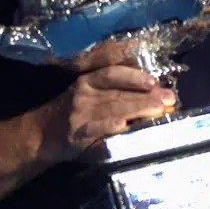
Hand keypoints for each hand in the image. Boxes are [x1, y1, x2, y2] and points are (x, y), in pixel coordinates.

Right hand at [36, 65, 175, 162]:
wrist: (41, 134)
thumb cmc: (75, 113)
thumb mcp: (90, 95)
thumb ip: (118, 93)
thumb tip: (156, 94)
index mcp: (88, 81)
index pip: (112, 74)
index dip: (134, 76)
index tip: (154, 82)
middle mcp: (83, 94)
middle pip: (118, 93)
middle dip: (146, 96)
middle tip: (169, 99)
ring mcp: (79, 114)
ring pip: (112, 109)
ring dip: (138, 109)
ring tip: (159, 111)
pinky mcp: (77, 134)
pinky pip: (96, 129)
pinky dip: (110, 126)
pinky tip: (124, 126)